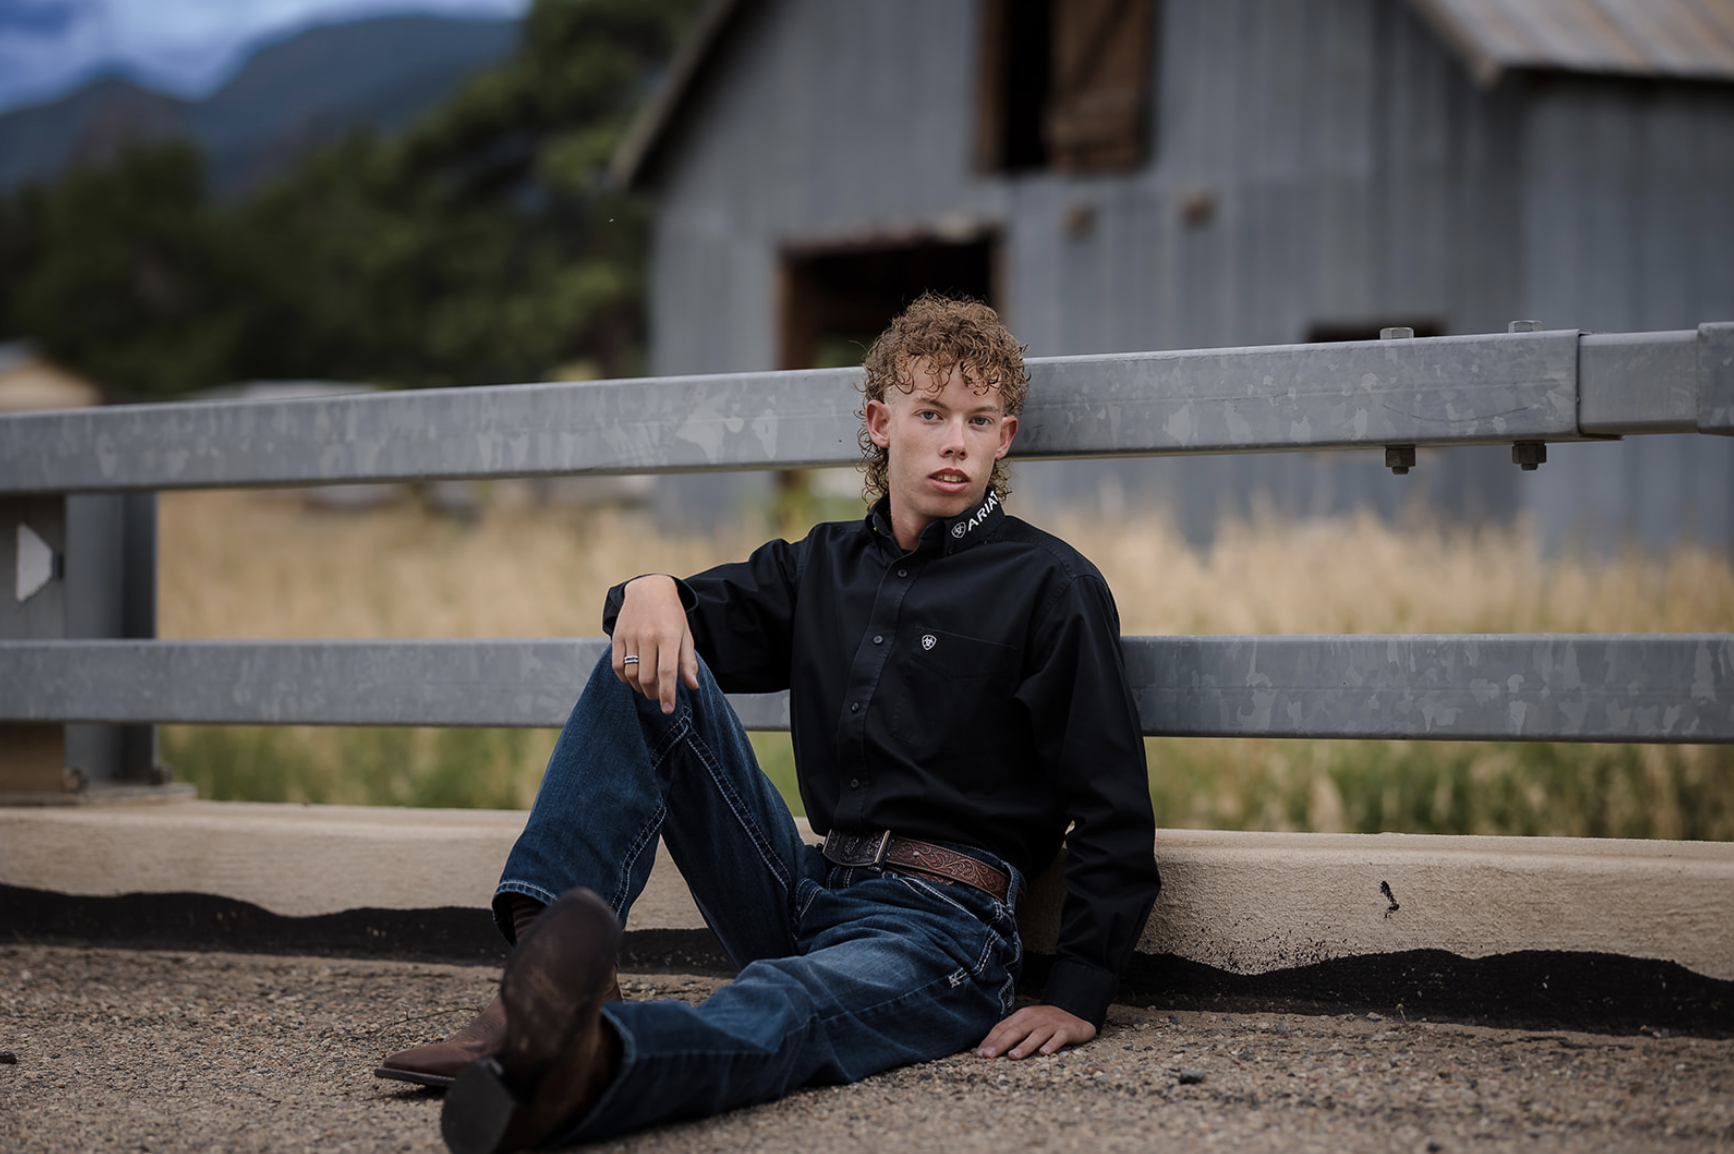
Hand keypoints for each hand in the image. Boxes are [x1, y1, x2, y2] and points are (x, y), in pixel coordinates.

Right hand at [612, 575, 697, 713]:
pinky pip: (618, 667)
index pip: (667, 672)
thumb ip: (688, 662)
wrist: (649, 589)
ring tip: (647, 687)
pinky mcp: (617, 636)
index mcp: (669, 636)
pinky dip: (625, 678)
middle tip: (658, 696)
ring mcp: (630, 636)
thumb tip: (693, 686)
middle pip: (647, 677)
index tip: (667, 709)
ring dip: (639, 688)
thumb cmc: (671, 615)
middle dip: (653, 694)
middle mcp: (648, 636)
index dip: (667, 694)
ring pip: (631, 675)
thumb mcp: (685, 635)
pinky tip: (634, 677)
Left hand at [974, 1004, 1095, 1059]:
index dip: (991, 1040)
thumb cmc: (1046, 1023)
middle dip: (1001, 1043)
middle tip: (989, 1055)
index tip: (980, 1053)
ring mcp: (1051, 1024)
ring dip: (1024, 1046)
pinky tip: (1044, 1053)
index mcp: (1023, 1016)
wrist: (1076, 1016)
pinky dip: (1051, 1045)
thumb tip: (988, 1048)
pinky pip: (1058, 1038)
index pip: (1003, 1027)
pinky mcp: (1066, 1030)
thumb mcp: (1028, 1023)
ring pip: (1036, 1035)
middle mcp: (1035, 1018)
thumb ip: (1011, 1032)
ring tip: (1014, 1056)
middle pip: (1016, 1030)